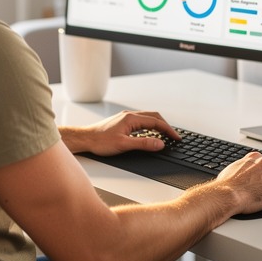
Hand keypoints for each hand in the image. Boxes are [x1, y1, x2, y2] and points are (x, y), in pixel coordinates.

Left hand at [61, 110, 180, 155]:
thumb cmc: (100, 141)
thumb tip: (159, 143)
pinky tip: (149, 134)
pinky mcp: (122, 122)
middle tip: (174, 136)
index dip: (168, 130)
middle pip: (153, 117)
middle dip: (165, 126)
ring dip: (158, 125)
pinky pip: (141, 122)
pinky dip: (149, 127)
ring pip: (147, 119)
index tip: (176, 138)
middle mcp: (129, 115)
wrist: (85, 139)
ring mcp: (125, 118)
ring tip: (165, 135)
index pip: (156, 122)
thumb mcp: (124, 145)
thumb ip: (143, 144)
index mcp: (131, 118)